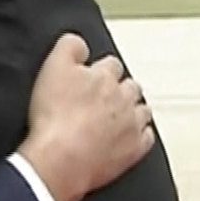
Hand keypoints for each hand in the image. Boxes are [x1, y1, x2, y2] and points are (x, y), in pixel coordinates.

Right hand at [18, 33, 153, 200]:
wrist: (60, 158)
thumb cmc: (54, 116)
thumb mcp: (52, 67)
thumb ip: (69, 46)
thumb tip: (80, 42)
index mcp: (105, 76)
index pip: (111, 64)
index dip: (100, 69)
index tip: (92, 76)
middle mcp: (124, 98)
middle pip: (130, 86)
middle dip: (120, 88)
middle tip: (103, 97)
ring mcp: (131, 125)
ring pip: (142, 110)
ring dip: (132, 110)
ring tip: (116, 115)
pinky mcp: (134, 150)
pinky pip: (146, 137)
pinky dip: (139, 135)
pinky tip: (127, 137)